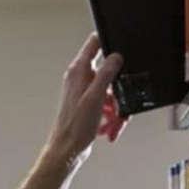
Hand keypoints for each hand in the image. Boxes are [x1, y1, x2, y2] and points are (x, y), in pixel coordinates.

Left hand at [45, 33, 127, 171]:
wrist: (68, 149)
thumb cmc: (75, 126)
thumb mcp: (95, 97)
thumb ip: (105, 74)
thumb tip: (115, 56)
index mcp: (78, 72)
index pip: (93, 44)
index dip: (107, 40)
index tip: (120, 41)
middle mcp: (79, 79)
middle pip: (107, 71)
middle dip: (118, 87)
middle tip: (119, 100)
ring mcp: (84, 92)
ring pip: (110, 90)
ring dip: (116, 106)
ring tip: (115, 120)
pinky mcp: (88, 105)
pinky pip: (107, 104)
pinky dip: (112, 115)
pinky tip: (111, 127)